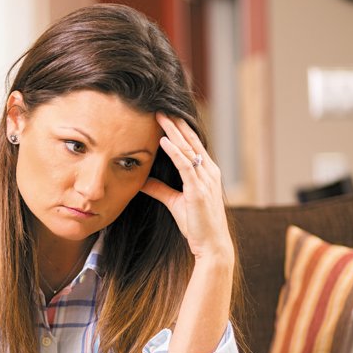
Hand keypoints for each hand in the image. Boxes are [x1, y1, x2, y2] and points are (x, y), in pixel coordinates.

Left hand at [141, 113, 233, 263]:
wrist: (211, 244)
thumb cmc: (196, 224)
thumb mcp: (174, 202)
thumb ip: (159, 189)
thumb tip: (141, 179)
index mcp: (206, 173)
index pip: (192, 145)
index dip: (180, 129)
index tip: (166, 115)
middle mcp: (209, 172)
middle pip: (191, 142)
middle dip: (176, 124)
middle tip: (161, 107)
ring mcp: (205, 180)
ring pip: (188, 149)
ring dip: (173, 131)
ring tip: (161, 116)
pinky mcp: (198, 190)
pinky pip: (185, 166)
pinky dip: (175, 152)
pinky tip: (164, 141)